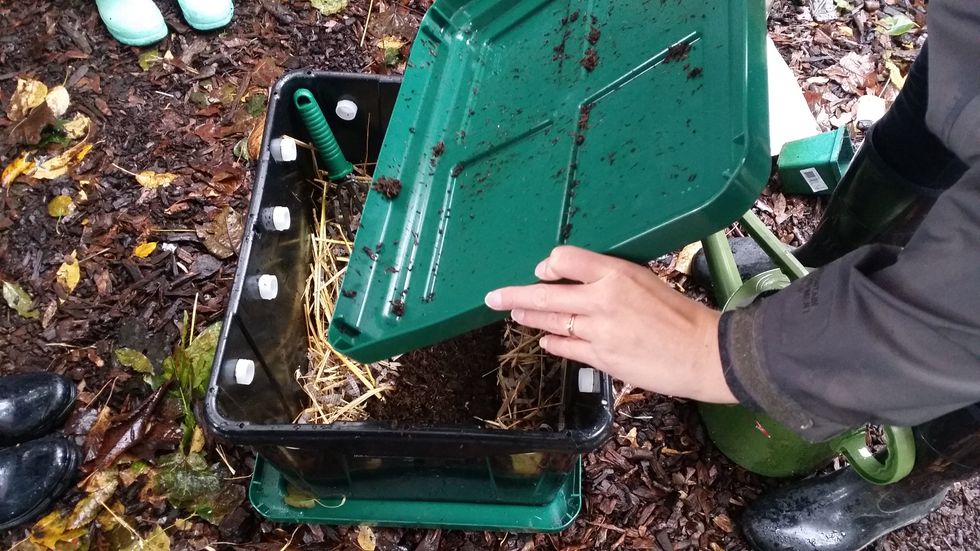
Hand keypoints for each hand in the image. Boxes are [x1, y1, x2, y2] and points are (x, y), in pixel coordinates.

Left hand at [485, 246, 736, 403]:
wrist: (703, 352)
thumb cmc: (679, 314)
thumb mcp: (644, 280)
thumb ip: (609, 278)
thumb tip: (573, 277)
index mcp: (616, 273)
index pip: (565, 259)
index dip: (549, 266)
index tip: (542, 271)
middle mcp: (602, 299)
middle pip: (545, 294)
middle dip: (514, 294)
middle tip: (492, 296)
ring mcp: (599, 331)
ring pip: (550, 321)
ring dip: (528, 318)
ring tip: (514, 314)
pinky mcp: (602, 358)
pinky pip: (565, 348)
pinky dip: (552, 342)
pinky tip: (545, 339)